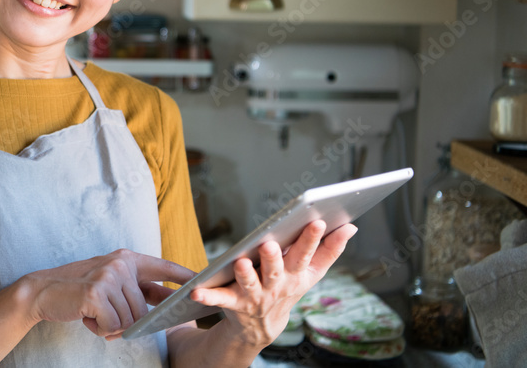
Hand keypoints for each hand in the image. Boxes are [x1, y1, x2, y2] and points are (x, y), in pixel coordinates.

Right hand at [21, 249, 194, 337]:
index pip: (162, 267)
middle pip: (143, 309)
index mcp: (126, 259)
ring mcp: (108, 277)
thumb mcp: (109, 282)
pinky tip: (86, 317)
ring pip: (129, 320)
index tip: (203, 278)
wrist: (43, 291)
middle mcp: (120, 264)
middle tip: (102, 317)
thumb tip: (165, 301)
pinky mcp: (97, 292)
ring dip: (110, 326)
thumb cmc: (79, 291)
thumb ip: (135, 289)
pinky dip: (100, 329)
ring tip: (91, 314)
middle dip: (125, 321)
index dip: (183, 275)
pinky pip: (113, 325)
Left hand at [189, 221, 357, 348]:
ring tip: (240, 262)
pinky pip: (219, 299)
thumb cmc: (287, 287)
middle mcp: (277, 286)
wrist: (262, 326)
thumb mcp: (311, 273)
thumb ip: (330, 249)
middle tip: (270, 244)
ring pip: (250, 284)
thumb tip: (351, 226)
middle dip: (274, 258)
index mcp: (297, 274)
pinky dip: (207, 297)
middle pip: (277, 270)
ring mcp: (255, 296)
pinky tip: (195, 292)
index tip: (319, 220)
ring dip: (246, 275)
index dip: (314, 239)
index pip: (308, 255)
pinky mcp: (233, 303)